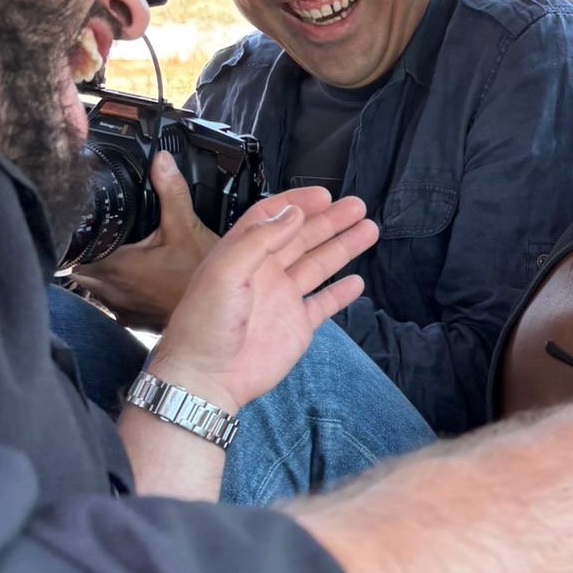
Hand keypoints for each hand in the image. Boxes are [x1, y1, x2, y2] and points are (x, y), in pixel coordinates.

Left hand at [72, 153, 220, 328]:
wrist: (215, 323)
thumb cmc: (197, 283)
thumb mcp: (186, 228)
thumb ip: (171, 192)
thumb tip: (161, 163)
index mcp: (116, 267)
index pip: (76, 252)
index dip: (78, 238)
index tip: (87, 226)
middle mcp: (112, 291)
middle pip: (82, 269)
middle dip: (89, 253)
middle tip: (107, 237)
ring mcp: (122, 309)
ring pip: (96, 287)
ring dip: (102, 273)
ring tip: (122, 255)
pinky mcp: (135, 321)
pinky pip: (116, 303)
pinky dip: (120, 290)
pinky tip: (139, 279)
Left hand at [151, 186, 378, 412]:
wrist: (208, 377)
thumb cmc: (204, 325)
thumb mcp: (225, 271)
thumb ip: (259, 239)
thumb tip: (292, 214)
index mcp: (242, 254)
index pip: (273, 217)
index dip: (298, 202)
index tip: (323, 195)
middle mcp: (264, 273)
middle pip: (302, 237)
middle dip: (330, 220)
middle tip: (356, 206)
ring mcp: (282, 299)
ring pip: (319, 264)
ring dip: (343, 247)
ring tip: (368, 230)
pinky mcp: (296, 326)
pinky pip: (323, 303)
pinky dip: (340, 293)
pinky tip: (356, 282)